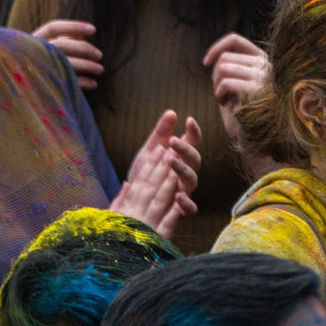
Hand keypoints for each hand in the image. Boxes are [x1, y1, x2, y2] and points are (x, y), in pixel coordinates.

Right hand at [34, 18, 103, 88]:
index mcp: (33, 41)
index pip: (53, 28)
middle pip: (62, 45)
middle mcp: (33, 53)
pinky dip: (84, 82)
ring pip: (67, 64)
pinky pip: (69, 82)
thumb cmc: (38, 65)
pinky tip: (93, 83)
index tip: (93, 29)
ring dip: (88, 66)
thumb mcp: (46, 50)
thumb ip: (62, 40)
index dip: (73, 27)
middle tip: (99, 55)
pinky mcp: (45, 86)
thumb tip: (81, 35)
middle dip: (84, 49)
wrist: (19, 92)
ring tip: (100, 69)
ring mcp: (39, 70)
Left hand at [108, 111, 201, 237]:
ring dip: (183, 170)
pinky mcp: (179, 213)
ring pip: (193, 181)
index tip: (189, 120)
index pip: (193, 144)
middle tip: (173, 141)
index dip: (194, 133)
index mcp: (181, 160)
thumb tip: (172, 112)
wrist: (130, 207)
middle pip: (195, 161)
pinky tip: (178, 196)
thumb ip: (161, 134)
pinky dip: (186, 203)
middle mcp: (185, 176)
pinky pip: (191, 209)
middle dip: (186, 150)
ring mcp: (184, 193)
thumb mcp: (149, 153)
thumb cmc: (144, 178)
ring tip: (171, 160)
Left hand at [203, 33, 269, 162]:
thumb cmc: (249, 114)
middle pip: (225, 57)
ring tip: (224, 100)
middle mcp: (267, 65)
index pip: (235, 40)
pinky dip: (220, 94)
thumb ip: (235, 68)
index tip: (205, 62)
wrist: (262, 140)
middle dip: (215, 75)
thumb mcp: (243, 85)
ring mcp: (264, 76)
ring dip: (217, 86)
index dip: (216, 47)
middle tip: (220, 94)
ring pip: (223, 68)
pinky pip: (226, 83)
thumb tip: (214, 56)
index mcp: (265, 61)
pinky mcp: (257, 89)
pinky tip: (227, 105)